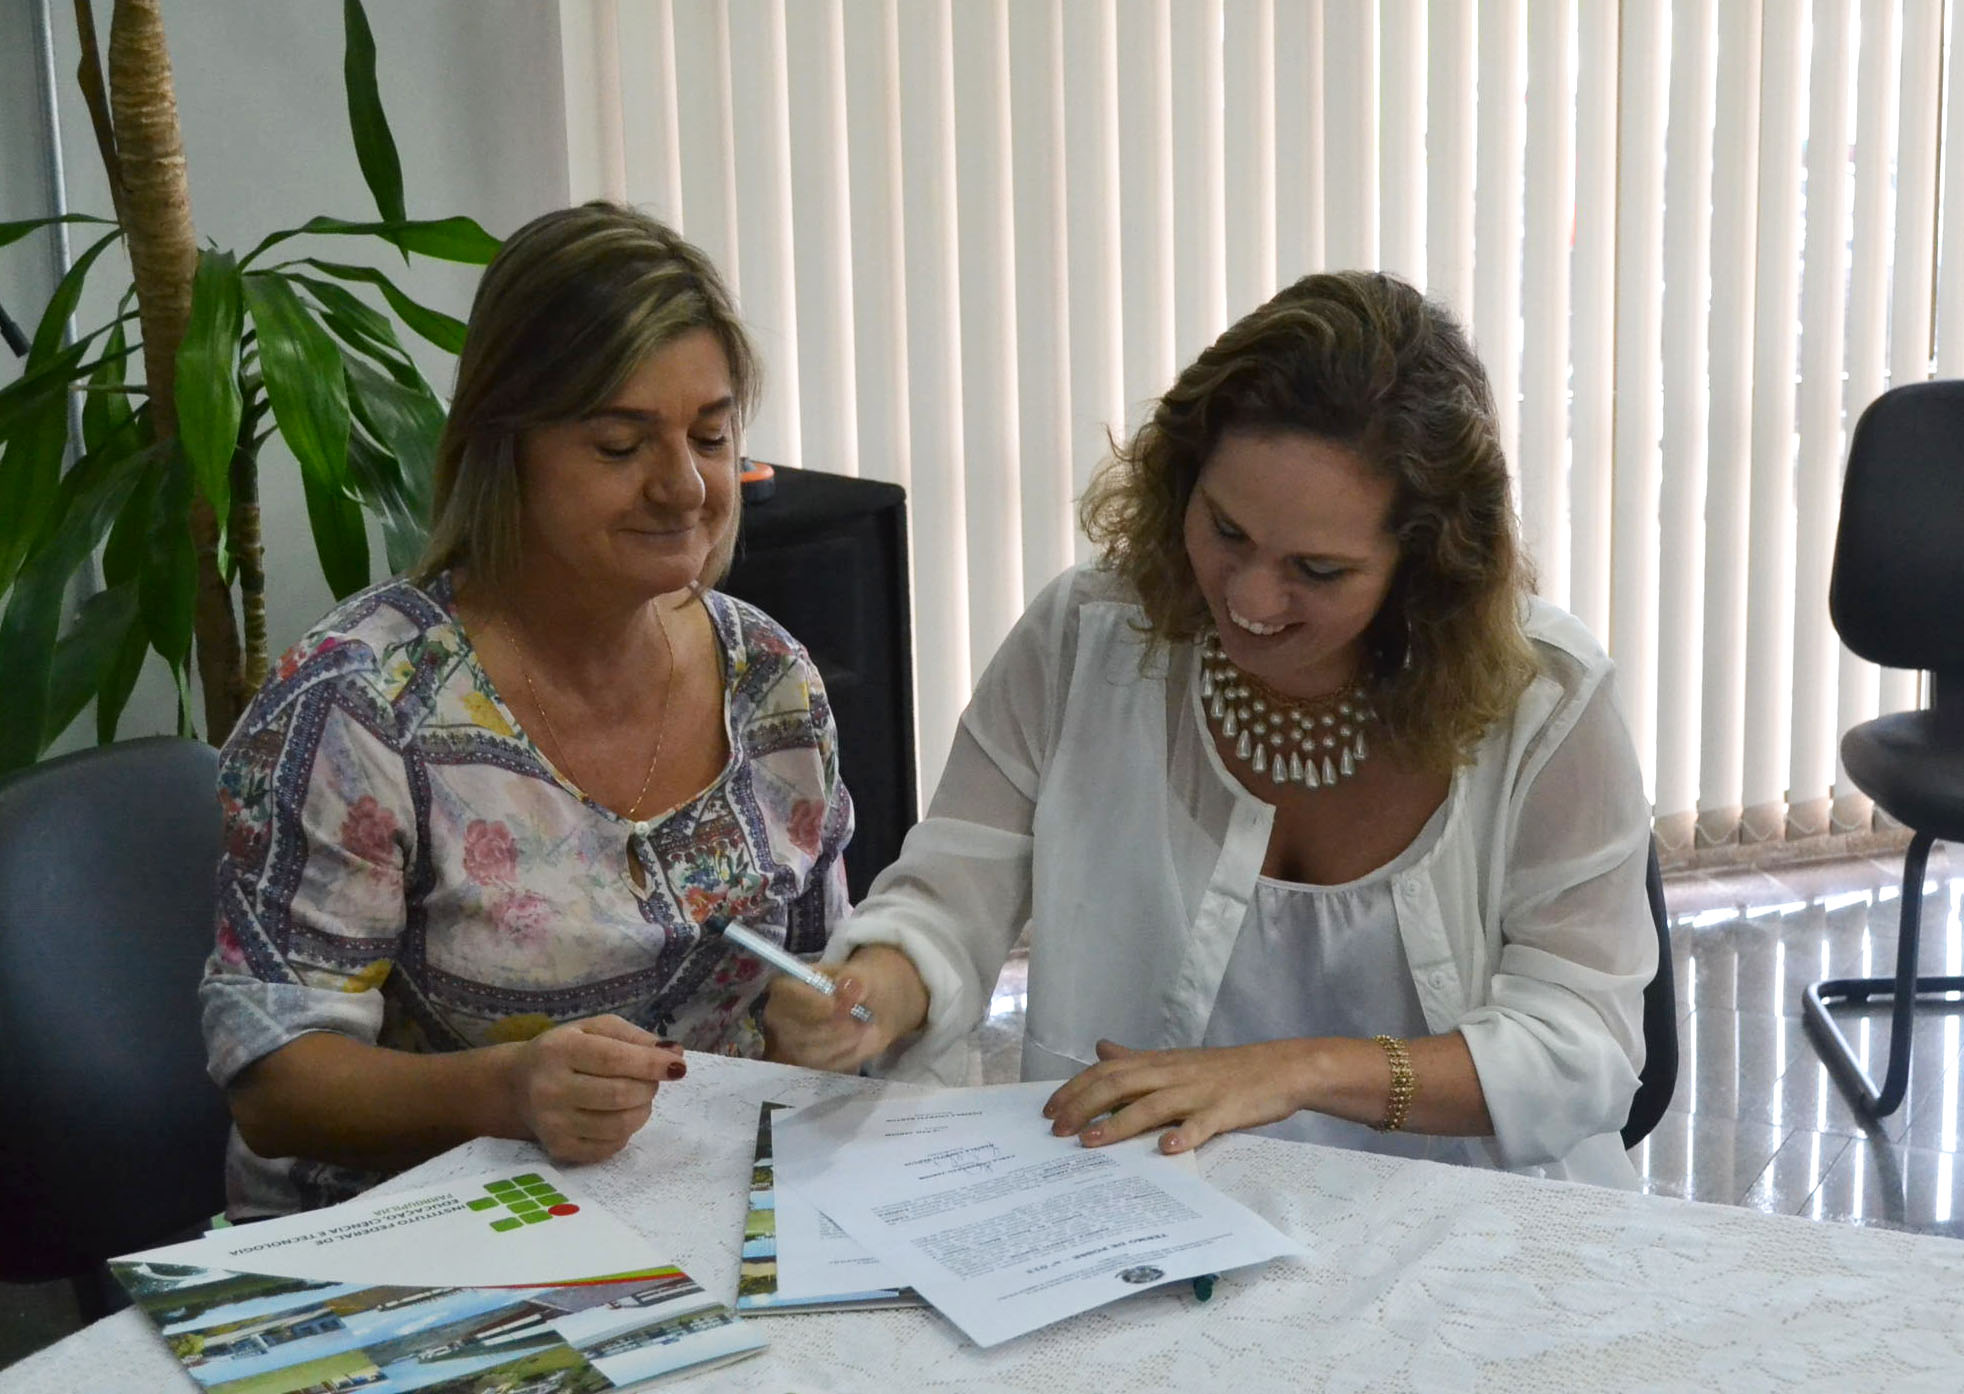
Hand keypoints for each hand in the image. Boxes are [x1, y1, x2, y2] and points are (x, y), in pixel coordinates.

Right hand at [505, 1015, 683, 1164]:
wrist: (518, 1085)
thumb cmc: (567, 1050)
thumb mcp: (596, 1029)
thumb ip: (635, 1038)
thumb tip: (675, 1053)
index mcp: (559, 1050)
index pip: (613, 1059)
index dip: (650, 1064)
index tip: (677, 1067)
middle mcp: (550, 1088)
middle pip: (620, 1095)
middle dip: (648, 1087)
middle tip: (650, 1080)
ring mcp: (552, 1123)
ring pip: (619, 1125)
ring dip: (642, 1110)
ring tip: (637, 1097)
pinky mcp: (559, 1149)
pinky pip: (610, 1146)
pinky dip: (626, 1131)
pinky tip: (618, 1115)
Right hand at [763, 944, 928, 1071]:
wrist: (872, 1007)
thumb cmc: (860, 986)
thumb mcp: (865, 975)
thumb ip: (856, 979)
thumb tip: (848, 985)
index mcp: (786, 986)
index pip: (786, 997)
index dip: (815, 1004)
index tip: (846, 1007)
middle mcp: (780, 1016)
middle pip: (795, 1031)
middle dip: (833, 1029)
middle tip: (861, 1022)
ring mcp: (790, 1042)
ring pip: (810, 1053)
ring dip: (843, 1043)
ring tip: (863, 1028)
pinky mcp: (806, 1062)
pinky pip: (824, 1066)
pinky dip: (847, 1055)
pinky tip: (858, 1040)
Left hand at [1042, 1039, 1314, 1153]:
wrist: (1279, 1068)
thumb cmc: (1224, 1069)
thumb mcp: (1175, 1060)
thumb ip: (1136, 1059)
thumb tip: (1100, 1049)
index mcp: (1159, 1063)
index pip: (1107, 1072)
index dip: (1076, 1089)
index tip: (1049, 1111)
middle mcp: (1172, 1074)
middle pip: (1119, 1085)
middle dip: (1083, 1106)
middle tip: (1056, 1130)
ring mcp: (1198, 1092)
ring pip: (1152, 1105)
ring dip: (1119, 1124)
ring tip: (1090, 1142)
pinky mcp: (1225, 1110)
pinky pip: (1202, 1123)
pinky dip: (1184, 1135)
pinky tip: (1166, 1151)